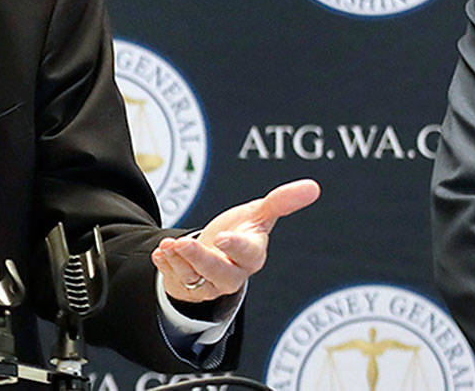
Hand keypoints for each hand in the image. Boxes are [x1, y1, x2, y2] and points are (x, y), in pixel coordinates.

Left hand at [151, 178, 319, 303]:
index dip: (237, 246)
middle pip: (220, 273)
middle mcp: (232, 273)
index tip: (223, 237)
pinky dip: (166, 266)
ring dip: (179, 262)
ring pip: (196, 279)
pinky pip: (175, 281)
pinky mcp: (188, 287)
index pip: (248, 254)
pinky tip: (161, 253)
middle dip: (201, 259)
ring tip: (168, 245)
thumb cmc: (238, 234)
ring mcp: (209, 283)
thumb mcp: (257, 215)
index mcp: (251, 255)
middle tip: (183, 243)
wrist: (214, 254)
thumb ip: (281, 202)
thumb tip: (312, 187)